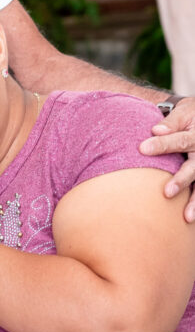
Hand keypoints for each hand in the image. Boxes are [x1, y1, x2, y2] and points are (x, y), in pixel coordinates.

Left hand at [139, 97, 194, 221]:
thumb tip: (155, 130)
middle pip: (194, 167)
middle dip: (182, 180)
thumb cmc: (192, 115)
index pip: (179, 140)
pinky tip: (190, 219)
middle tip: (167, 193)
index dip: (162, 144)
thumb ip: (170, 123)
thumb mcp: (183, 112)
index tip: (142, 148)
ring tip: (187, 217)